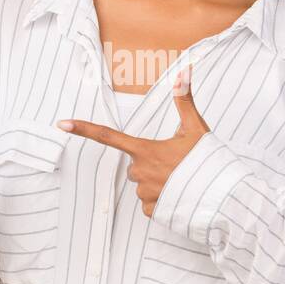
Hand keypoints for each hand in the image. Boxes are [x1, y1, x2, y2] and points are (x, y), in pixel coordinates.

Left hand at [56, 64, 206, 216]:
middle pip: (136, 165)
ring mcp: (145, 194)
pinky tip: (178, 196)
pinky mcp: (151, 211)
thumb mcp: (195, 128)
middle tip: (176, 163)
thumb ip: (185, 100)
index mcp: (145, 150)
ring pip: (143, 185)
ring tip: (181, 181)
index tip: (62, 123)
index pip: (109, 137)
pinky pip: (150, 204)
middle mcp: (140, 172)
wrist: (221, 195)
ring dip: (158, 182)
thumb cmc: (207, 161)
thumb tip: (184, 72)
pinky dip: (162, 200)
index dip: (84, 129)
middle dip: (151, 163)